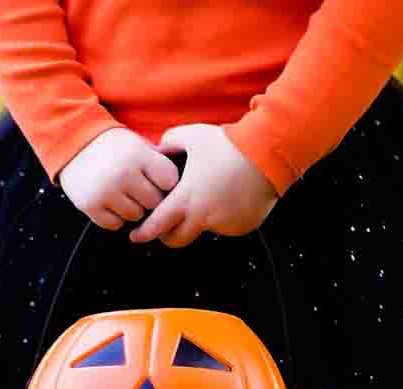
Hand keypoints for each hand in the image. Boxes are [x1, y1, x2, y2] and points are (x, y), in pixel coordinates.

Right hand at [58, 126, 180, 230]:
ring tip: (122, 193)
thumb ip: (158, 164)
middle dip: (149, 197)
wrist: (73, 143)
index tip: (158, 180)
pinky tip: (110, 201)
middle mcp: (122, 174)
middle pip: (154, 203)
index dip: (166, 183)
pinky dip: (115, 217)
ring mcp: (105, 192)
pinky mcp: (91, 206)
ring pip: (136, 216)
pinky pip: (115, 225)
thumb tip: (182, 190)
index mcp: (138, 156)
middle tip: (138, 188)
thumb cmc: (112, 148)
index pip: (170, 182)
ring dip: (132, 208)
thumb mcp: (137, 145)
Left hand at [129, 124, 278, 248]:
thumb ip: (169, 142)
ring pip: (203, 230)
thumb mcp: (192, 135)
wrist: (267, 153)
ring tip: (209, 195)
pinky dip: (223, 216)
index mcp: (187, 198)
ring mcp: (223, 224)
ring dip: (199, 221)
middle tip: (165, 228)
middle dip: (167, 237)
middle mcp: (203, 217)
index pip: (157, 225)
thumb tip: (159, 149)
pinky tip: (230, 196)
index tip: (135, 236)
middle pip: (177, 240)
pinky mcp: (241, 227)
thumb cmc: (228, 144)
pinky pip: (226, 226)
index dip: (144, 233)